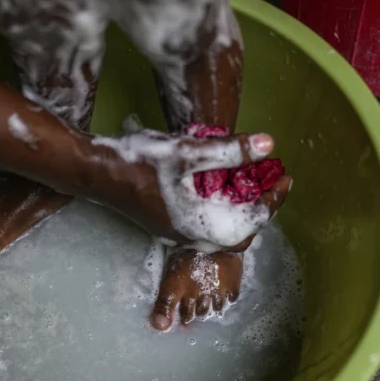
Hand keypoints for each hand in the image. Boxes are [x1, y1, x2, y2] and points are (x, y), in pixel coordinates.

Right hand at [76, 129, 288, 246]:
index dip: (273, 200)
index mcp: (199, 223)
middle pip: (240, 234)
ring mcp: (176, 233)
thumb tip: (269, 145)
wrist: (94, 172)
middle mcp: (190, 235)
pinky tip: (221, 187)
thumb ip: (230, 151)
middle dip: (260, 209)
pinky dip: (222, 210)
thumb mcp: (187, 151)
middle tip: (273, 183)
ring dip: (241, 210)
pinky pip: (205, 225)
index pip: (251, 220)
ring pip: (222, 231)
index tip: (285, 177)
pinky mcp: (167, 225)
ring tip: (252, 183)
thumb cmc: (138, 162)